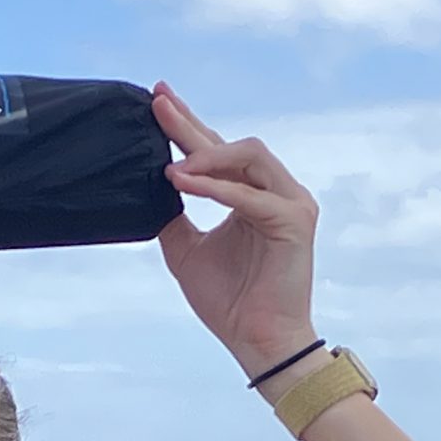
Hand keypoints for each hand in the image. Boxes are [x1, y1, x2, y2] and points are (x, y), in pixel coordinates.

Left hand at [150, 82, 319, 375]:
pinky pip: (251, 196)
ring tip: (171, 167)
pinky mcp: (295, 222)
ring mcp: (289, 203)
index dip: (187, 125)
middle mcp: (274, 191)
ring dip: (207, 156)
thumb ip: (172, 217)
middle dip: (191, 124)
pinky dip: (217, 188)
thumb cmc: (230, 301)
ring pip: (250, 156)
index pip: (216, 151)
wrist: (257, 341)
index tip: (157, 99)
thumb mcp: (186, 252)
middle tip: (159, 103)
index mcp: (250, 194)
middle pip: (231, 144)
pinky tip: (184, 183)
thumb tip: (145, 189)